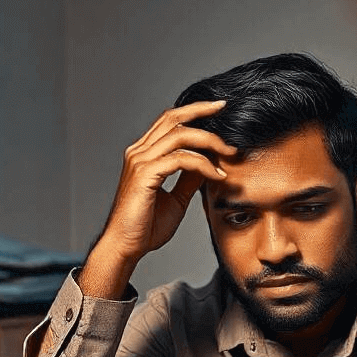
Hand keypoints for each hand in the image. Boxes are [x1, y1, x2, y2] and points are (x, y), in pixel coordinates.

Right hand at [80, 101, 236, 297]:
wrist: (127, 247)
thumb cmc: (146, 227)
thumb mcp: (176, 199)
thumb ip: (189, 180)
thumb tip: (208, 165)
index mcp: (144, 154)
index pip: (169, 121)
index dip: (194, 111)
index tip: (218, 110)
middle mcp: (139, 152)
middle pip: (173, 119)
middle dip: (203, 112)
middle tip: (227, 112)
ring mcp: (140, 161)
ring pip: (180, 136)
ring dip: (209, 141)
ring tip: (229, 153)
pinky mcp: (145, 175)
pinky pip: (181, 160)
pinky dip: (203, 164)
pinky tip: (216, 175)